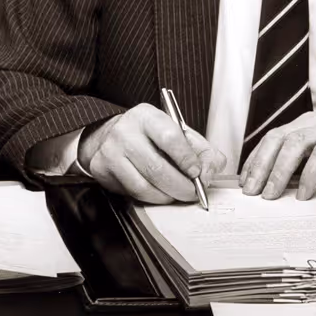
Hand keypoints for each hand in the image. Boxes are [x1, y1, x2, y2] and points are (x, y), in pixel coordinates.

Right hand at [78, 103, 226, 203]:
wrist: (109, 136)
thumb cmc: (148, 135)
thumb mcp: (176, 131)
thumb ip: (200, 148)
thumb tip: (213, 167)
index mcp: (147, 116)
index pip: (170, 137)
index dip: (187, 158)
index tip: (197, 172)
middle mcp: (125, 132)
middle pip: (157, 167)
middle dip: (181, 186)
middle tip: (193, 192)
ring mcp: (111, 152)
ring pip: (144, 185)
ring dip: (168, 196)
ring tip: (179, 194)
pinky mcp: (102, 170)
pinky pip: (133, 193)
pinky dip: (153, 199)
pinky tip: (161, 194)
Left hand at [238, 112, 315, 200]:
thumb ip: (301, 165)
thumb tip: (272, 186)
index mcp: (308, 125)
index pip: (272, 138)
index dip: (255, 159)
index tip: (244, 182)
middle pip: (278, 138)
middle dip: (260, 165)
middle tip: (251, 191)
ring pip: (296, 144)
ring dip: (279, 171)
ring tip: (271, 195)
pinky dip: (308, 175)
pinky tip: (303, 194)